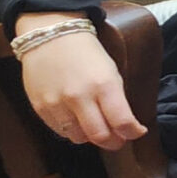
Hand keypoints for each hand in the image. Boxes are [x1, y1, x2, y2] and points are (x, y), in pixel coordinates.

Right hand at [16, 13, 143, 149]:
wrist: (50, 35)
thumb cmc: (86, 52)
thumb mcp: (110, 71)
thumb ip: (117, 100)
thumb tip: (124, 126)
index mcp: (103, 85)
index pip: (122, 122)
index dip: (133, 133)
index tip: (136, 132)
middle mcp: (79, 97)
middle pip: (100, 137)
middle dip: (114, 142)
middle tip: (118, 139)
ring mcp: (57, 104)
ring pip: (79, 138)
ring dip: (91, 137)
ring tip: (96, 126)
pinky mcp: (40, 107)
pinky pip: (60, 131)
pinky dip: (72, 130)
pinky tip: (77, 120)